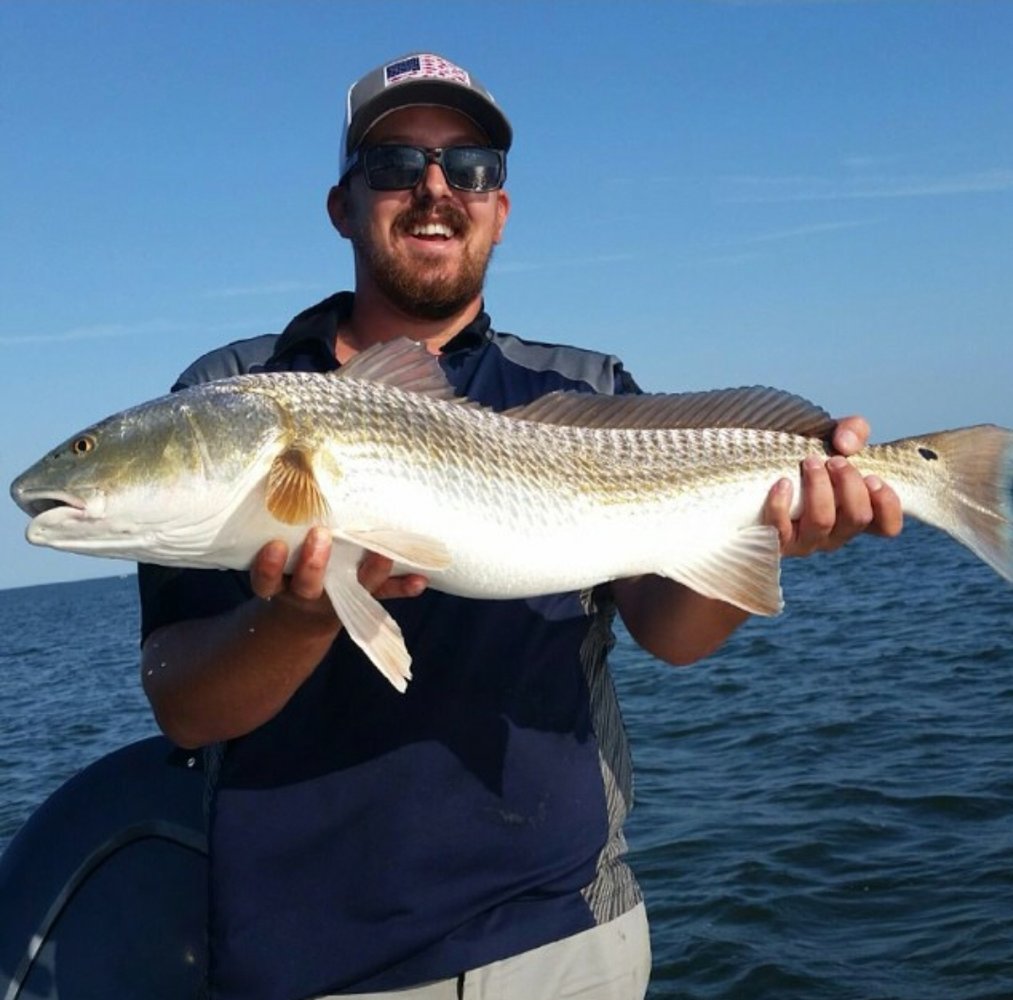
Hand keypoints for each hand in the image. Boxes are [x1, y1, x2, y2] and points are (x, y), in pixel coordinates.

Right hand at [250, 527, 428, 615]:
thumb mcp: (276, 550)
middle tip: (320, 534)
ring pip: (352, 590)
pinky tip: (420, 580)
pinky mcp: (365, 597)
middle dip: (314, 563)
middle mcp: (308, 592)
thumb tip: (286, 460)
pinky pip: (384, 594)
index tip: (274, 546)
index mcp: (281, 583)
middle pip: (308, 584)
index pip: (267, 579)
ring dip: (369, 571)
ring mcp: (339, 596)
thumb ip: (281, 518)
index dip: (270, 567)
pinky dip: (402, 586)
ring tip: (384, 553)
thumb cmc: (288, 563)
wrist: (306, 613)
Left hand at [764, 415, 902, 556]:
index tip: (873, 477)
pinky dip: (782, 505)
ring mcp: (805, 540)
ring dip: (819, 489)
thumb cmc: (809, 455)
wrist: (759, 466)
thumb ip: (853, 431)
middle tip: (836, 461)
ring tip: (811, 462)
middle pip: (857, 518)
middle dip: (850, 485)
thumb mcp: (836, 437)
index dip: (887, 506)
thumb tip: (846, 443)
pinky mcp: (776, 540)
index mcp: (854, 514)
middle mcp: (834, 533)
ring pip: (822, 523)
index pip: (887, 527)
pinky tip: (782, 482)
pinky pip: (781, 529)